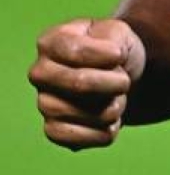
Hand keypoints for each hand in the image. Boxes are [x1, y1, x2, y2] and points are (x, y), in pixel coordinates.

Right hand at [29, 18, 146, 150]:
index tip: (120, 55)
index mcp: (50, 43)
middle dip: (116, 83)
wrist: (116, 75)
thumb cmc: (112, 50)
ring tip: (116, 99)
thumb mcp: (118, 33)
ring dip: (114, 108)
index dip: (109, 56)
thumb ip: (113, 38)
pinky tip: (110, 121)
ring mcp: (44, 103)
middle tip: (124, 81)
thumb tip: (113, 60)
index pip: (76, 51)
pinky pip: (78, 141)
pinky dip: (105, 132)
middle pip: (79, 83)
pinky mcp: (53, 131)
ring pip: (85, 113)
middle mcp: (40, 74)